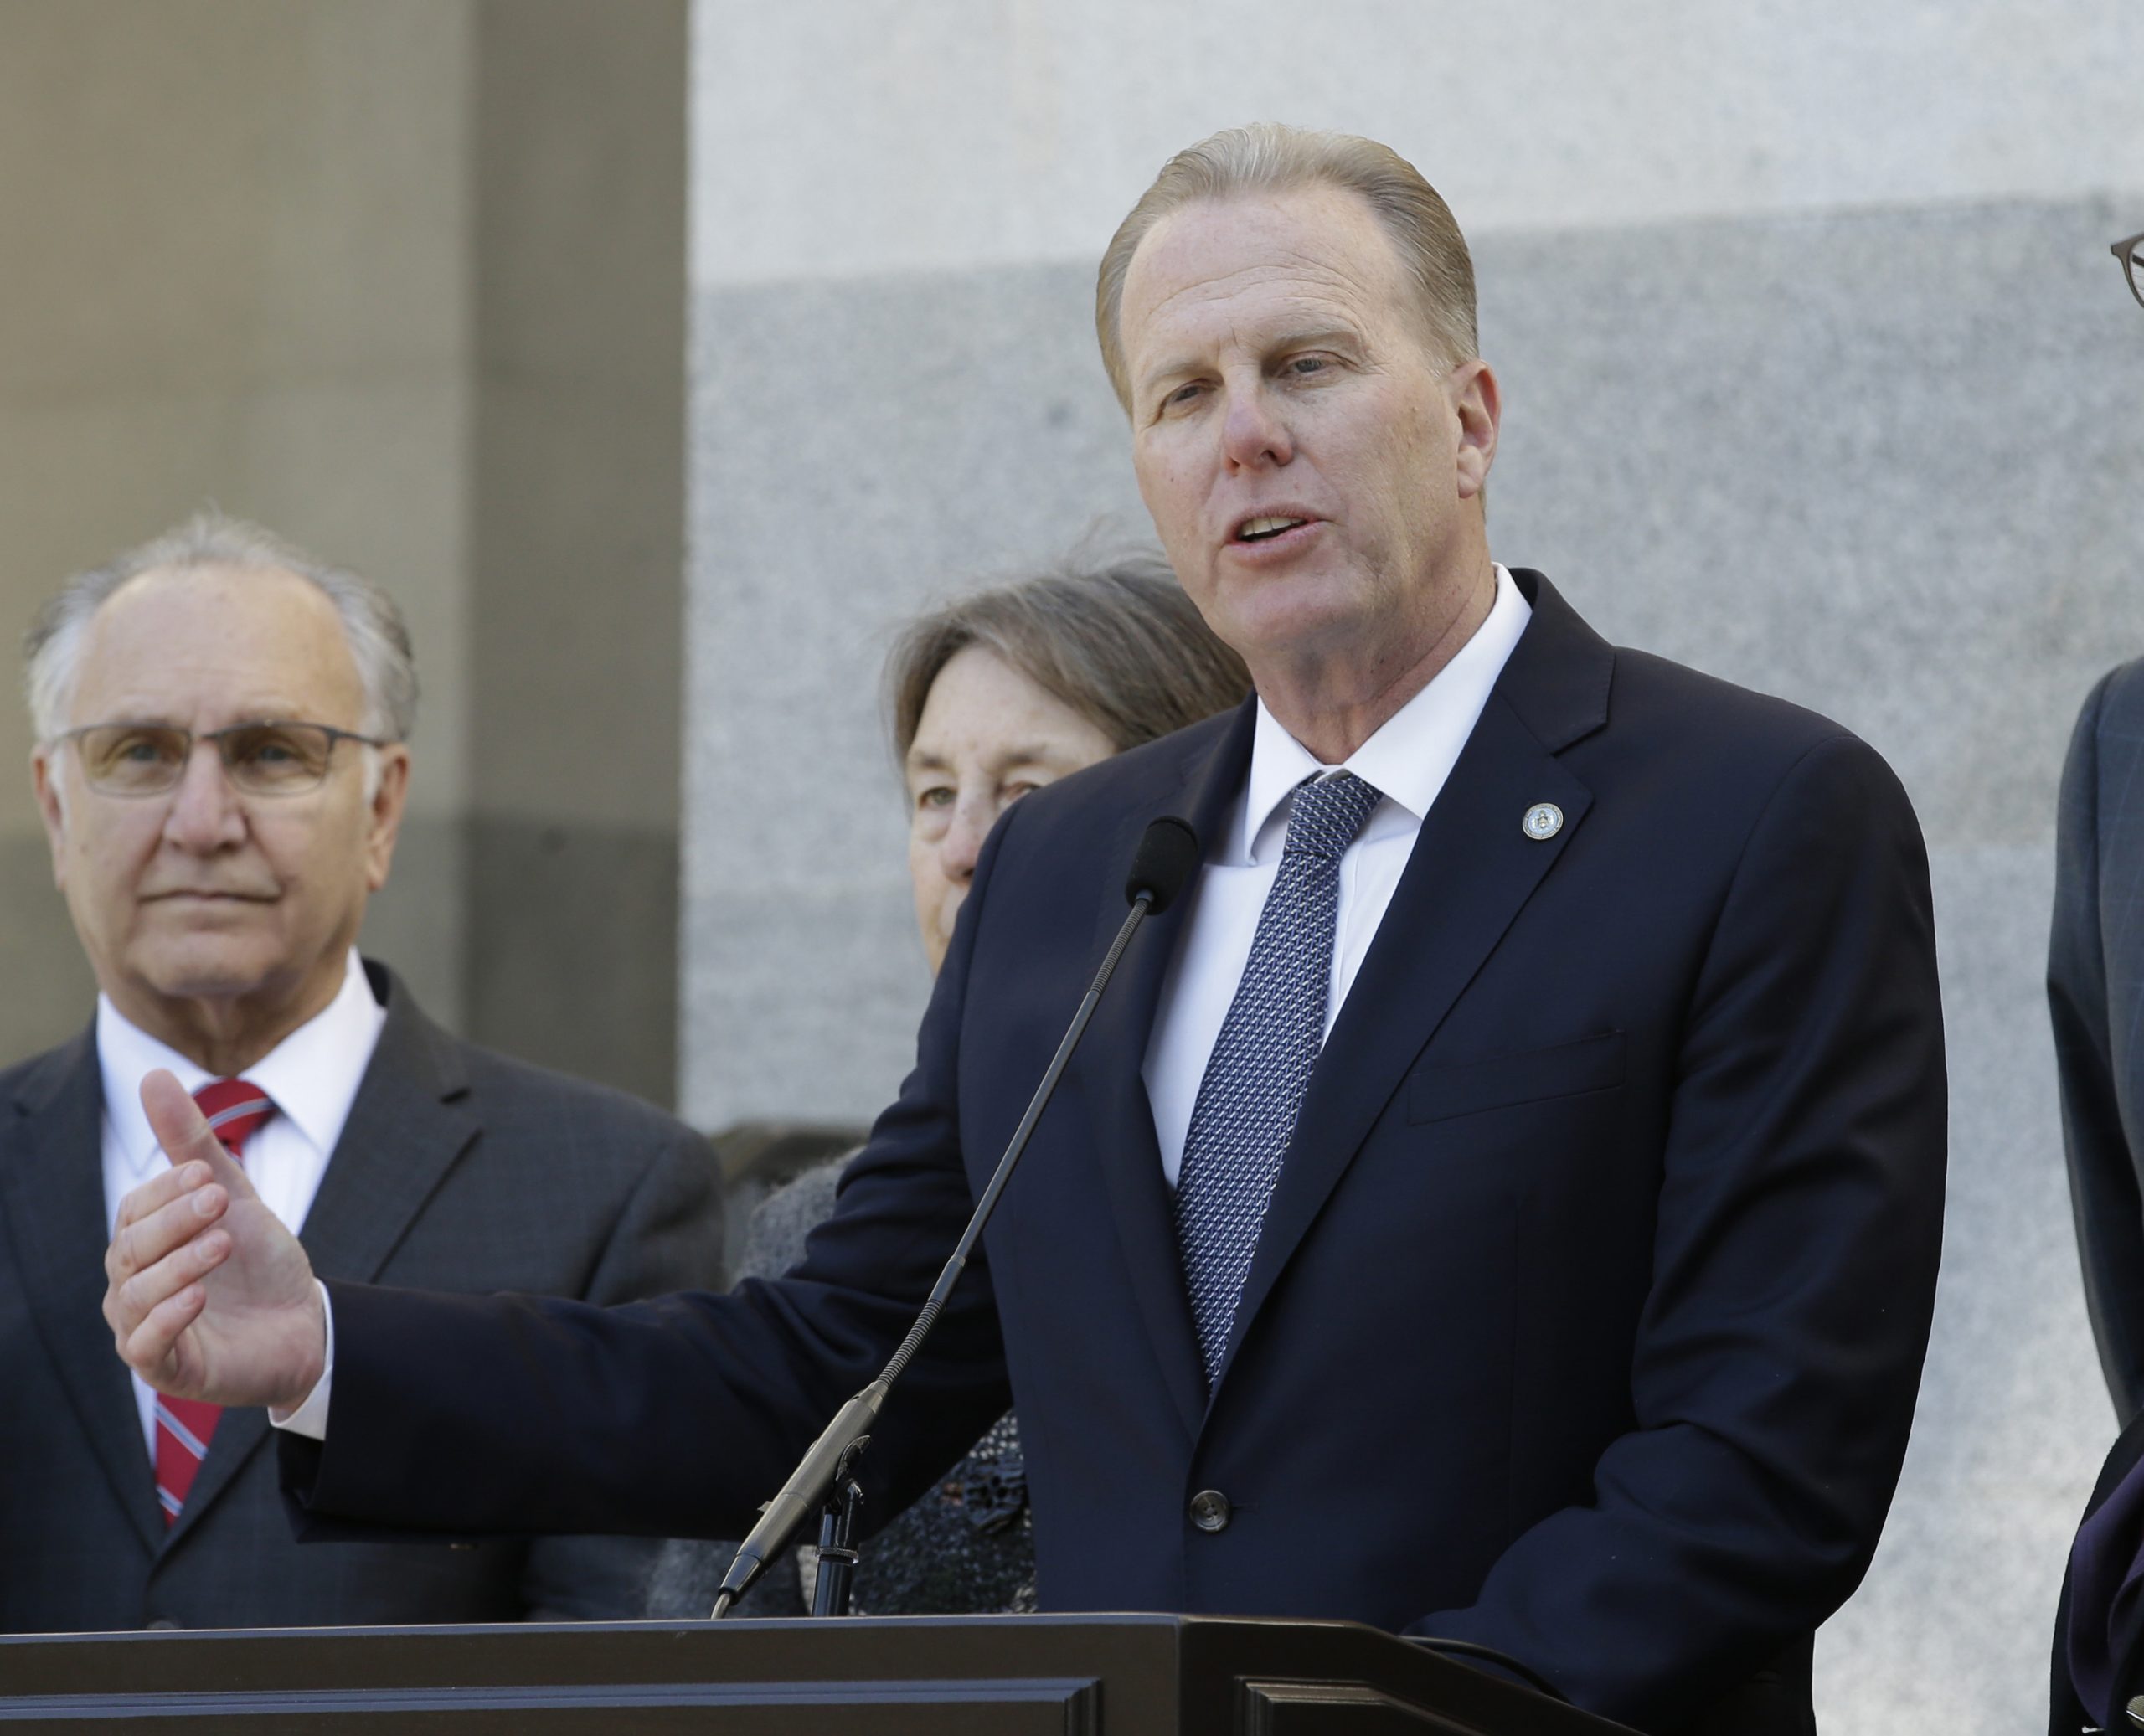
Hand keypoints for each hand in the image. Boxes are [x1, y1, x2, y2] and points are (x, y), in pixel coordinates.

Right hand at [102, 1069, 325, 1409]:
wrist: (304, 1324)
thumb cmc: (260, 1262)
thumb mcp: (232, 1197)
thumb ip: (191, 1144)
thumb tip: (153, 1076)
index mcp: (143, 1243)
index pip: (134, 1209)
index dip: (167, 1191)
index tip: (209, 1177)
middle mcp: (132, 1285)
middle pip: (131, 1248)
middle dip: (176, 1222)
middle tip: (222, 1202)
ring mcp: (145, 1328)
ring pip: (135, 1295)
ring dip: (179, 1264)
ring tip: (223, 1244)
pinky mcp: (166, 1368)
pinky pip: (146, 1346)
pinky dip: (167, 1319)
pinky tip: (196, 1297)